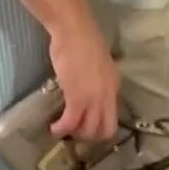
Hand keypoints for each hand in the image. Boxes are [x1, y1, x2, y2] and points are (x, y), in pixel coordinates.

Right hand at [49, 18, 120, 145]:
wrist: (74, 31)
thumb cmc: (83, 41)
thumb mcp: (98, 64)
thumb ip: (97, 80)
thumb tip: (87, 88)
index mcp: (114, 86)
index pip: (112, 116)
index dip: (99, 125)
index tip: (86, 125)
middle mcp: (108, 96)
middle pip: (105, 129)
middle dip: (90, 137)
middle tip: (75, 134)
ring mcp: (94, 99)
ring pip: (88, 130)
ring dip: (75, 135)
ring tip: (63, 131)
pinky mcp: (77, 99)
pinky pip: (70, 123)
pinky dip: (61, 129)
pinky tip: (54, 128)